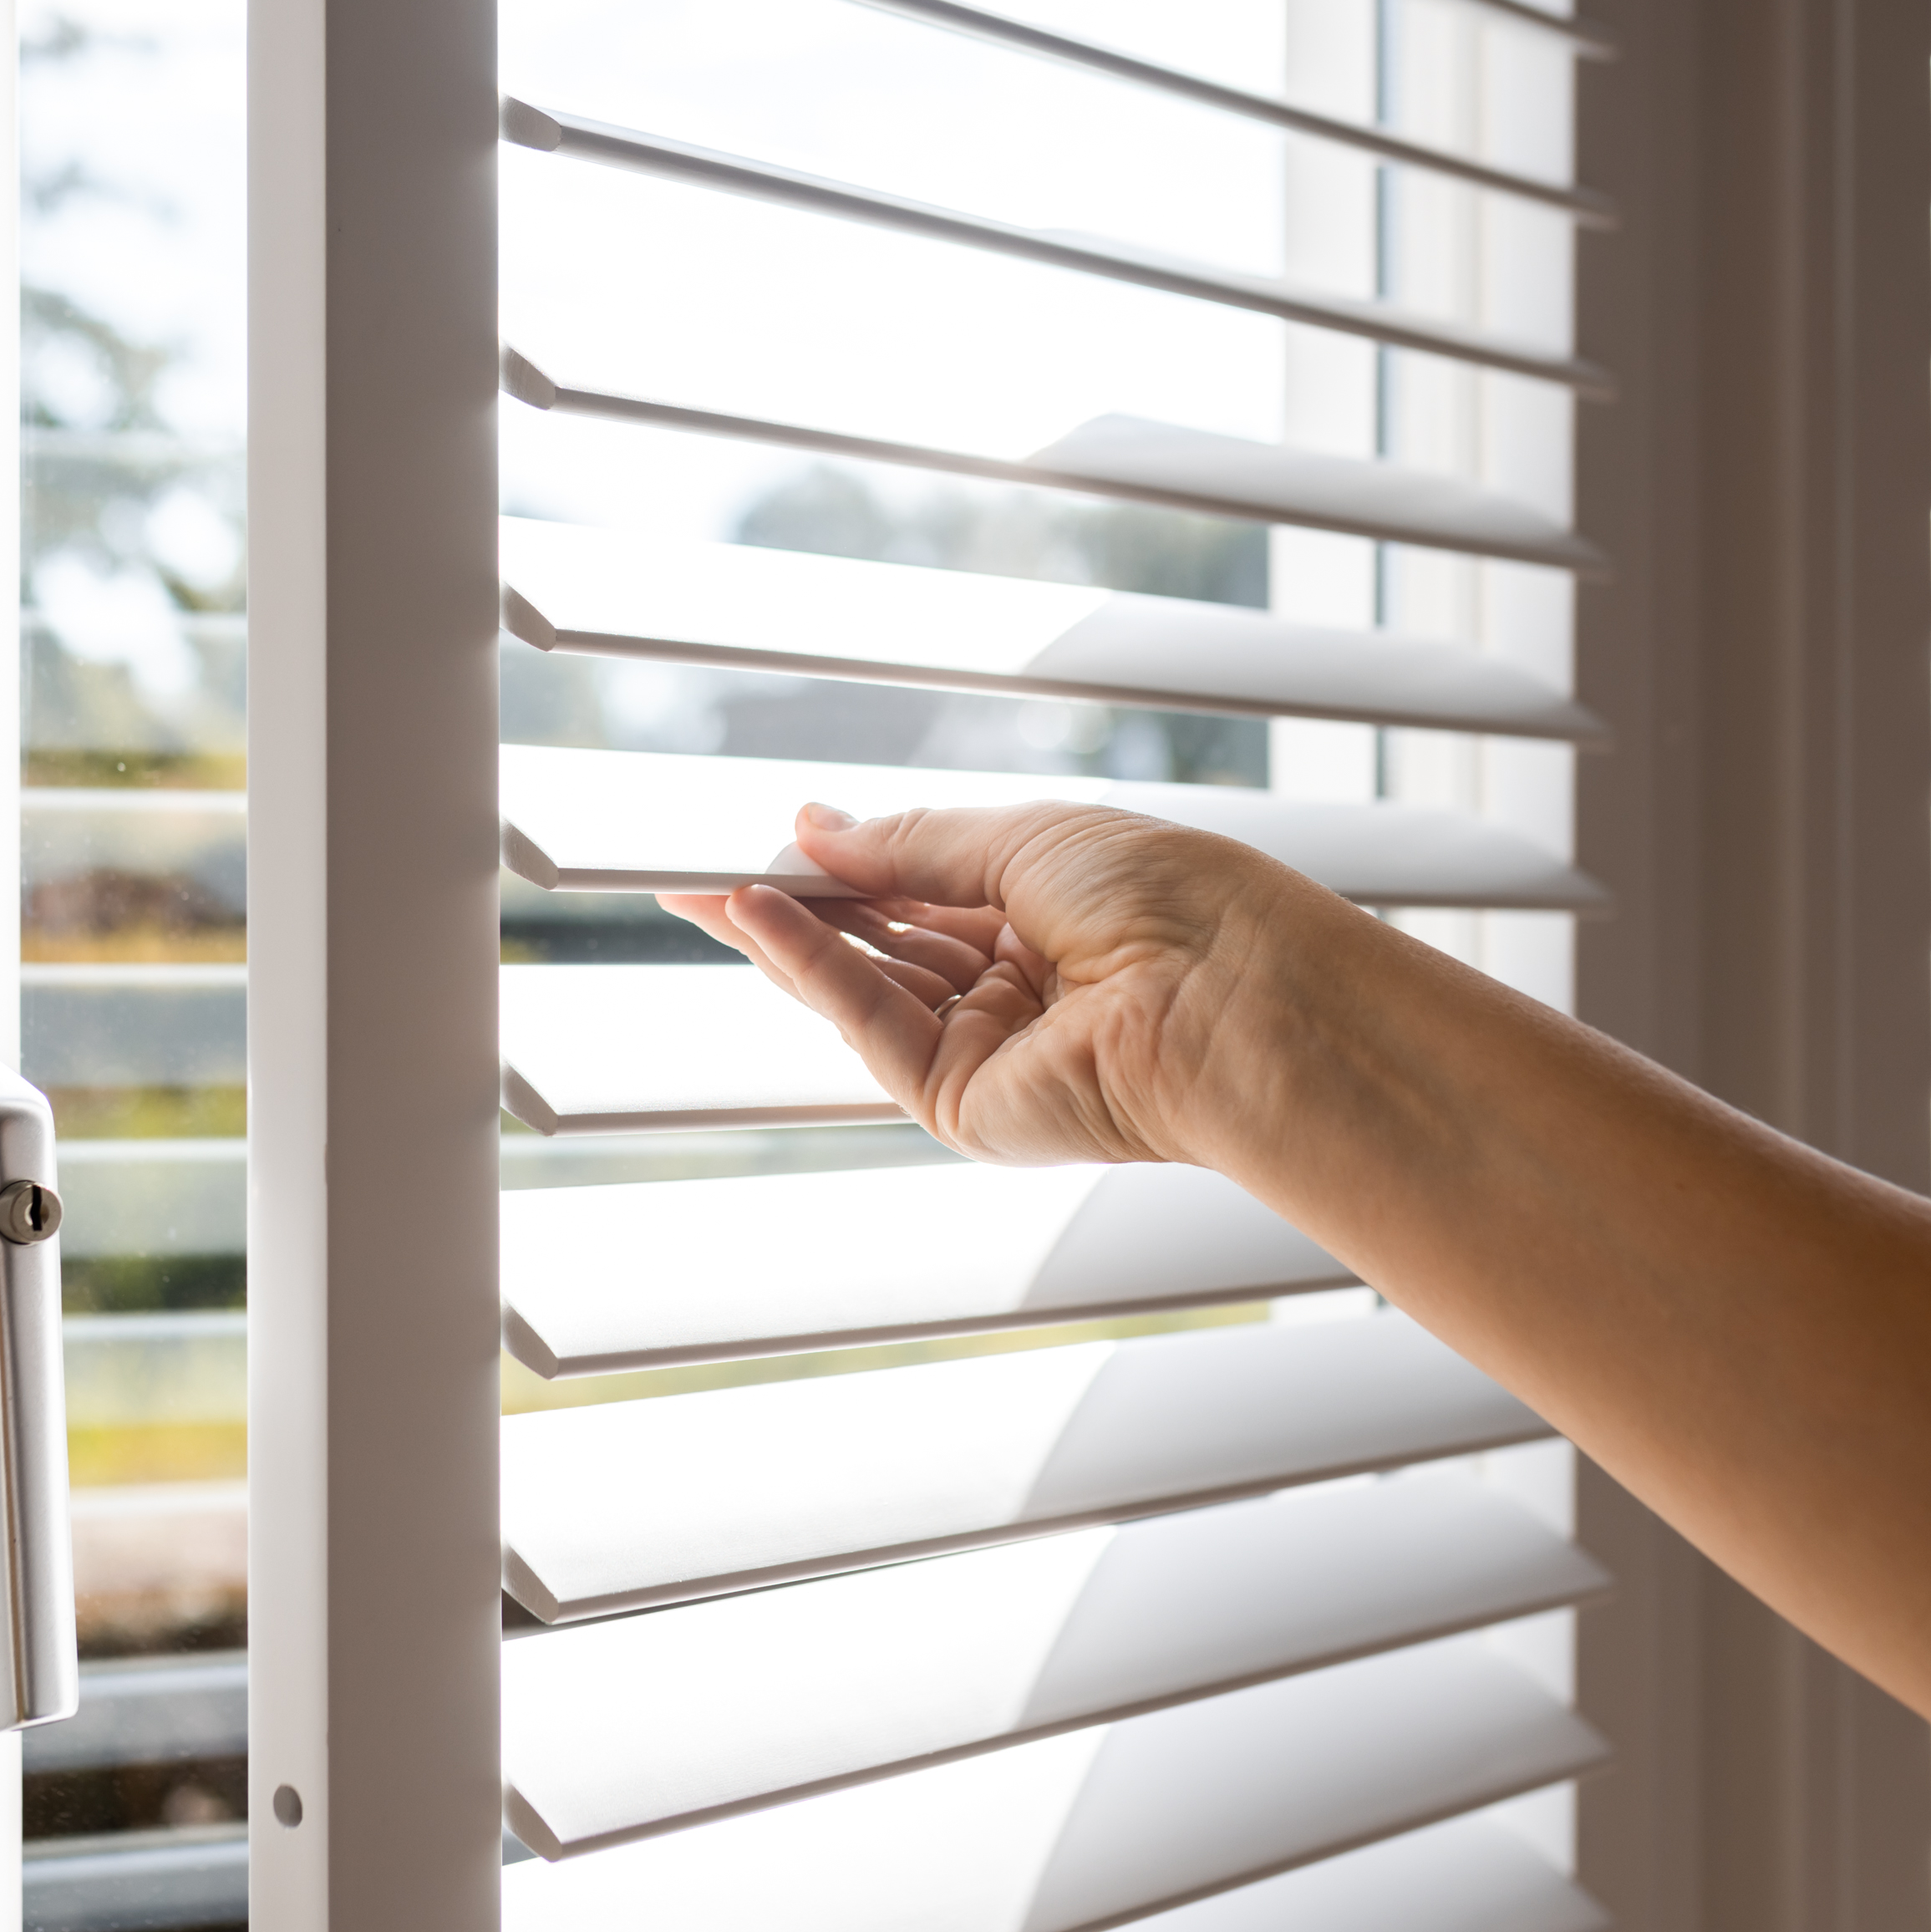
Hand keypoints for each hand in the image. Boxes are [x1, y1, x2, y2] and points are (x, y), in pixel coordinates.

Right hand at [657, 802, 1338, 1169]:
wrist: (1237, 996)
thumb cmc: (1172, 902)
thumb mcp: (1025, 839)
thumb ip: (908, 846)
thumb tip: (813, 826)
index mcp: (1049, 914)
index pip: (922, 889)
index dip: (846, 861)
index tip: (771, 836)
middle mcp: (1016, 986)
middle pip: (880, 943)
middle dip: (793, 906)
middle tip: (693, 874)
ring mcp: (988, 1049)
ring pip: (862, 988)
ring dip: (784, 936)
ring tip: (702, 888)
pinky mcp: (966, 1105)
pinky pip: (872, 1028)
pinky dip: (813, 972)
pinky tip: (759, 916)